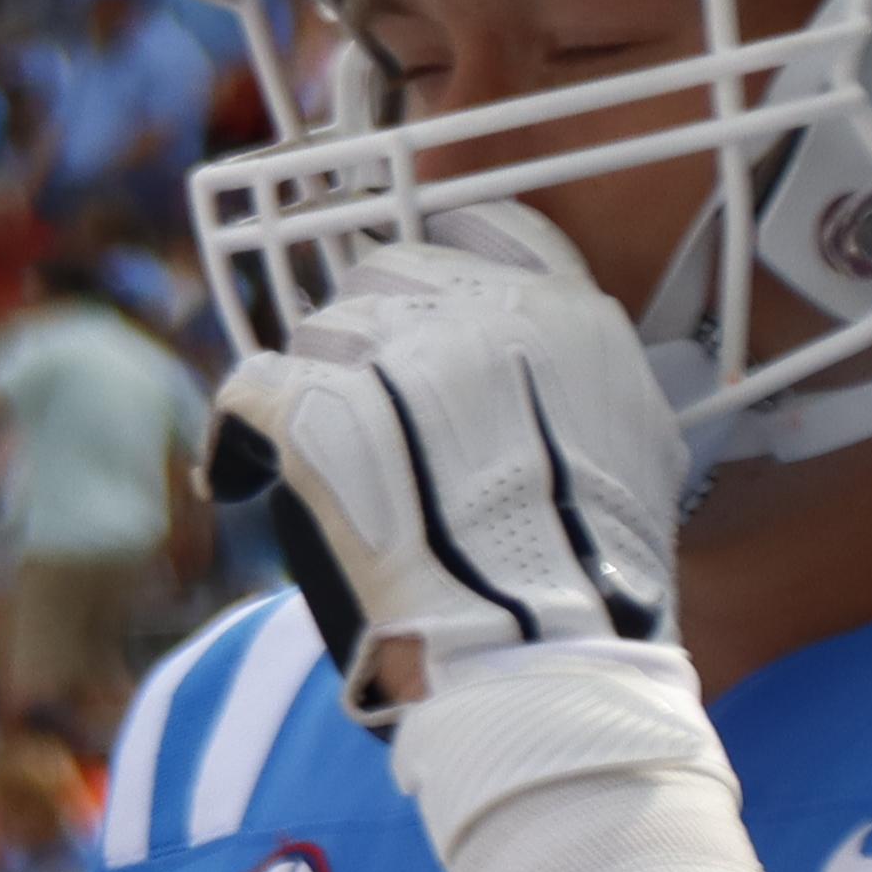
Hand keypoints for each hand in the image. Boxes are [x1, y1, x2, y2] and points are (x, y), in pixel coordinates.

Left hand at [207, 210, 687, 725]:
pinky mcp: (319, 406)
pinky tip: (233, 479)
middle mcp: (482, 311)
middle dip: (367, 338)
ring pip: (317, 330)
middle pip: (387, 279)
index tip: (411, 312)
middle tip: (359, 408)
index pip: (484, 233)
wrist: (546, 638)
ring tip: (313, 457)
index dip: (437, 271)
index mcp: (565, 313)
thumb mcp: (640, 452)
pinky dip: (231, 435)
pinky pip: (246, 389)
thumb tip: (573, 389)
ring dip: (310, 387)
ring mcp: (398, 353)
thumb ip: (596, 391)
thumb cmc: (597, 574)